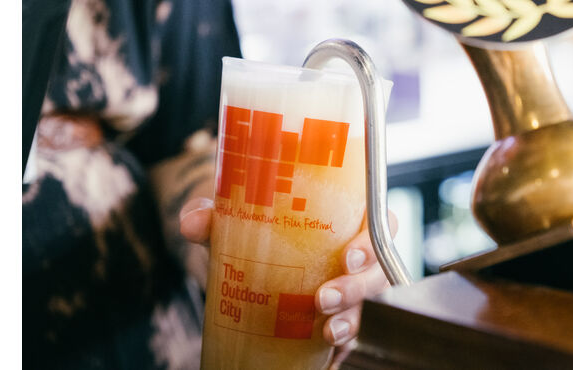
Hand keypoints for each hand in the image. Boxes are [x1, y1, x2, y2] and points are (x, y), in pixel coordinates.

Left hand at [179, 197, 397, 346]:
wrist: (236, 254)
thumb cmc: (249, 226)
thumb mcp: (232, 218)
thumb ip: (213, 216)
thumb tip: (193, 223)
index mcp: (342, 221)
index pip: (379, 224)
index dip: (374, 241)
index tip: (348, 257)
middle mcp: (350, 257)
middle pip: (377, 272)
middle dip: (358, 289)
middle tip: (323, 299)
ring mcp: (345, 291)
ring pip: (367, 307)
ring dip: (351, 321)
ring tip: (327, 333)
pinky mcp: (332, 318)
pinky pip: (349, 336)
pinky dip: (340, 351)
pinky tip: (326, 360)